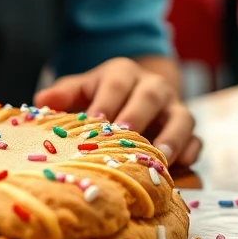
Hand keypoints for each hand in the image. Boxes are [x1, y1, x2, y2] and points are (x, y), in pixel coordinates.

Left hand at [33, 57, 201, 167]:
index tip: (95, 120)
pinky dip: (191, 151)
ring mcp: (175, 108)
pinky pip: (197, 140)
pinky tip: (181, 165)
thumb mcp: (81, 89)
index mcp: (123, 73)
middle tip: (125, 136)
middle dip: (138, 115)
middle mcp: (153, 87)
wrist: (135, 96)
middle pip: (150, 96)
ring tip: (159, 156)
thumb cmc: (100, 97)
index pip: (116, 83)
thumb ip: (64, 93)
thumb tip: (41, 100)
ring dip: (172, 136)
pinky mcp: (190, 131)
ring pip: (182, 117)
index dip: (107, 101)